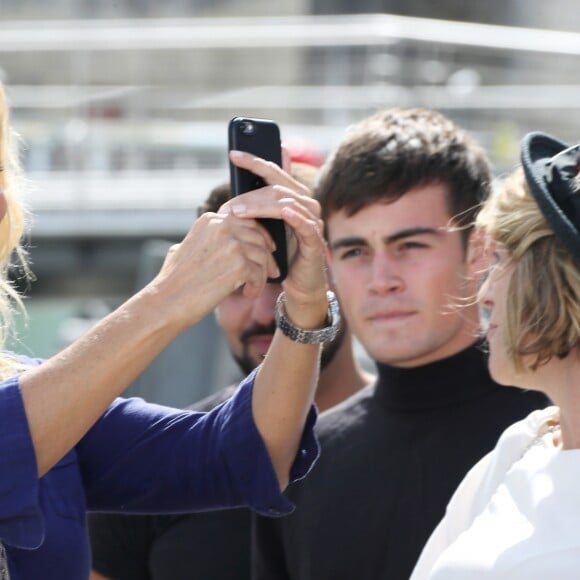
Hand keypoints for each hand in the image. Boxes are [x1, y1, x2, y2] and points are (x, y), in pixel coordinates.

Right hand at [151, 210, 278, 330]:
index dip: (260, 237)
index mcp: (210, 220)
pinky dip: (256, 286)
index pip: (247, 221)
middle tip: (272, 271)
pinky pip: (260, 274)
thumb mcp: (187, 246)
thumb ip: (208, 237)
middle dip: (267, 255)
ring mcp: (232, 244)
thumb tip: (226, 238)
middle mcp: (222, 226)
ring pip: (263, 256)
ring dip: (262, 274)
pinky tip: (247, 294)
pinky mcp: (239, 265)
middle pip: (259, 237)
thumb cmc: (175, 280)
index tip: (267, 250)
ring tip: (253, 287)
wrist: (167, 301)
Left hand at [221, 150, 328, 327]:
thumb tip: (248, 176)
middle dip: (249, 195)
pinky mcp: (316, 240)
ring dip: (259, 207)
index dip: (255, 161)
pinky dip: (295, 216)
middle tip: (227, 207)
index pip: (275, 172)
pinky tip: (284, 212)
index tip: (233, 154)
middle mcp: (307, 204)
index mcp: (295, 196)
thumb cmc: (282, 253)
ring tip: (237, 214)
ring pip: (287, 204)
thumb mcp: (267, 224)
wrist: (298, 283)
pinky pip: (306, 225)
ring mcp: (313, 221)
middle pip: (277, 189)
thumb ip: (261, 201)